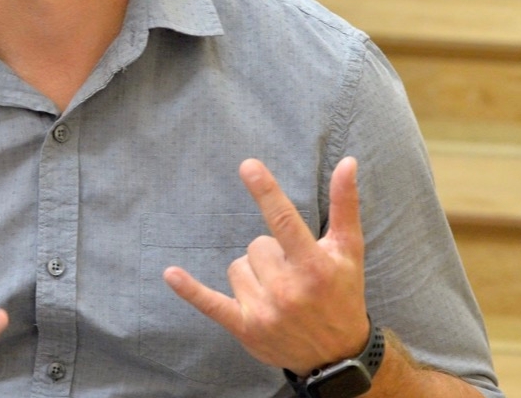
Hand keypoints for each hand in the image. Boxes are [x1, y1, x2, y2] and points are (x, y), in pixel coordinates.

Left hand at [162, 158, 369, 375]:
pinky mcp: (245, 328)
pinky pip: (210, 303)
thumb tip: (347, 163)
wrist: (337, 356)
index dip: (266, 192)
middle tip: (294, 274)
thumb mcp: (349, 252)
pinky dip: (190, 290)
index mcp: (314, 267)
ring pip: (238, 266)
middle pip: (256, 245)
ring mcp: (264, 311)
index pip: (285, 221)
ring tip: (279, 293)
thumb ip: (345, 206)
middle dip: (272, 254)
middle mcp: (288, 289)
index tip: (248, 166)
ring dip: (254, 274)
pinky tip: (171, 274)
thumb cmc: (343, 295)